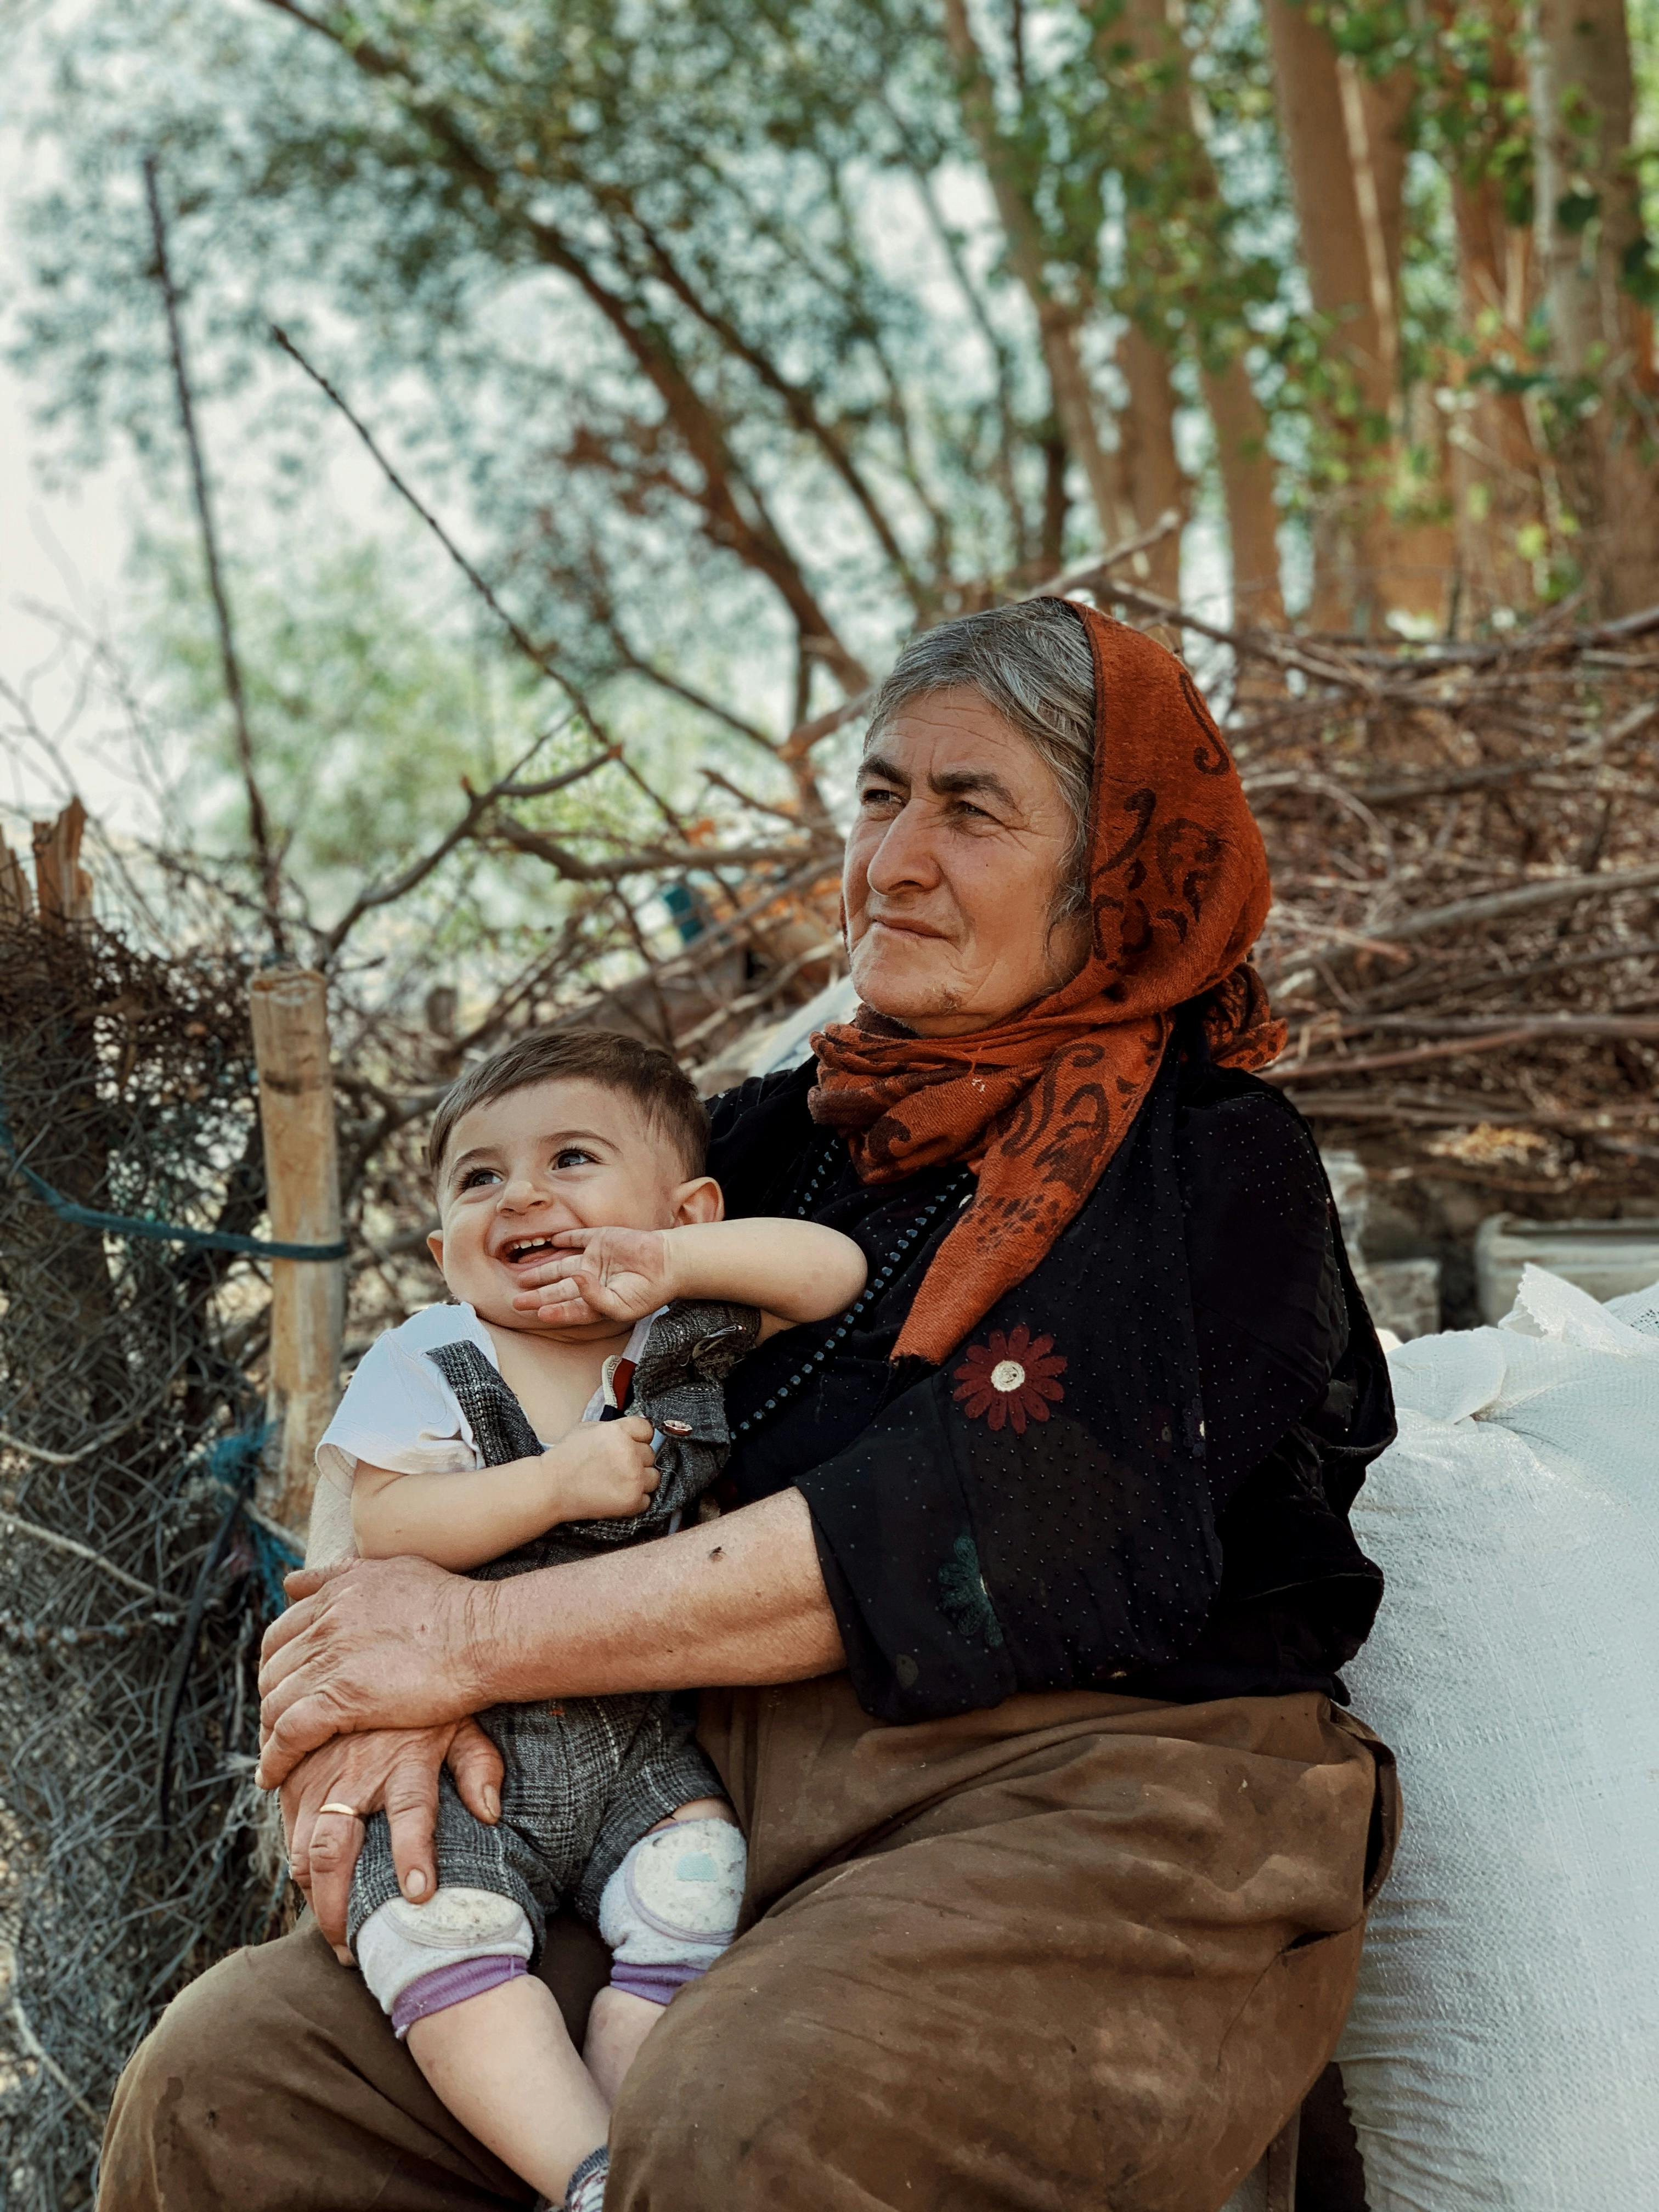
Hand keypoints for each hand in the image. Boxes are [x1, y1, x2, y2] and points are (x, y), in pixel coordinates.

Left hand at [258, 1555, 494, 1791]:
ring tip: (274, 1756)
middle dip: (271, 1701)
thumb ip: (342, 1573)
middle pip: (272, 1671)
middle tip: (278, 1726)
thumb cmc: (451, 1605)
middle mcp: (324, 1625)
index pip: (280, 1635)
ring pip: (275, 1704)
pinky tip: (273, 1776)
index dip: (276, 1665)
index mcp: (334, 1595)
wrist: (481, 1634)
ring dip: (269, 1734)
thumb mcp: (392, 1570)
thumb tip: (295, 1581)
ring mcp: (330, 1662)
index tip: (284, 1686)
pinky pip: (289, 1734)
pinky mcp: (340, 1698)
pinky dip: (275, 1759)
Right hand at [279, 1720, 504, 1955]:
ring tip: (338, 1938)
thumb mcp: (460, 1723)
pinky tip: (315, 1896)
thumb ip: (479, 1765)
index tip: (418, 1896)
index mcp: (405, 1762)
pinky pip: (290, 1833)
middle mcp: (357, 1774)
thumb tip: (491, 1811)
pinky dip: (299, 1870)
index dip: (414, 1854)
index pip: (411, 1812)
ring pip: (305, 1851)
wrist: (362, 1663)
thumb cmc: (422, 1706)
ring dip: (317, 1899)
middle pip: (336, 1850)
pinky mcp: (296, 1778)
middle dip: (339, 1908)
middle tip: (354, 1950)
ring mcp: (321, 1777)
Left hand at [509, 1225, 676, 1324]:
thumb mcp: (620, 1306)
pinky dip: (564, 1239)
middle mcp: (591, 1281)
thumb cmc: (648, 1292)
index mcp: (596, 1302)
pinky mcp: (600, 1239)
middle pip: (558, 1289)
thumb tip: (575, 1280)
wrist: (668, 1264)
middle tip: (516, 1301)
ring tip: (522, 1277)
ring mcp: (594, 1260)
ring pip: (561, 1266)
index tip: (537, 1315)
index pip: (568, 1308)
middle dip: (537, 1296)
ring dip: (542, 1270)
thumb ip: (593, 1299)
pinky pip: (577, 1238)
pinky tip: (551, 1241)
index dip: (552, 1312)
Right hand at [544, 1414, 659, 1520]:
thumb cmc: (565, 1458)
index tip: (631, 1445)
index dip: (638, 1438)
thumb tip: (634, 1432)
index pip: (647, 1430)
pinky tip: (616, 1496)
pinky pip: (646, 1499)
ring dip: (640, 1480)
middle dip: (637, 1461)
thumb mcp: (588, 1429)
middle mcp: (629, 1452)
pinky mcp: (631, 1500)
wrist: (550, 1488)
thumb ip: (615, 1428)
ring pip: (654, 1477)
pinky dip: (634, 1500)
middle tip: (616, 1468)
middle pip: (650, 1455)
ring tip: (618, 1483)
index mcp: (619, 1431)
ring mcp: (633, 1477)